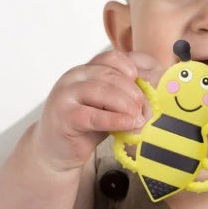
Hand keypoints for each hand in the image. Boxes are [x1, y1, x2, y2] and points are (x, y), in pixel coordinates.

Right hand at [31, 49, 161, 172]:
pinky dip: (115, 120)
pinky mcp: (65, 117)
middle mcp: (73, 78)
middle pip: (109, 75)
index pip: (111, 58)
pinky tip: (130, 125)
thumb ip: (120, 95)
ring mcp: (65, 96)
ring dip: (126, 104)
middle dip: (133, 91)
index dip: (131, 69)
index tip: (143, 85)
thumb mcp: (105, 105)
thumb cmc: (84, 126)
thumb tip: (150, 95)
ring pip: (101, 91)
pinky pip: (94, 116)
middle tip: (147, 108)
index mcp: (84, 70)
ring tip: (140, 117)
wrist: (57, 150)